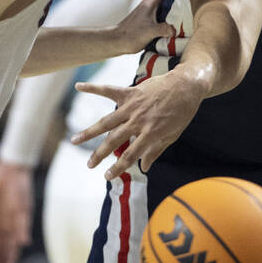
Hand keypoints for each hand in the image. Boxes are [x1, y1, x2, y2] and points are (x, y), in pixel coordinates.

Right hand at [71, 68, 208, 179]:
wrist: (187, 86)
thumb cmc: (182, 112)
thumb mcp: (173, 135)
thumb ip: (156, 150)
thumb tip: (144, 168)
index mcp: (150, 133)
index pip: (130, 155)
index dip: (117, 168)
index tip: (106, 177)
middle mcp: (138, 121)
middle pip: (114, 140)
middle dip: (100, 154)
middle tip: (89, 165)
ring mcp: (133, 106)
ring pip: (107, 121)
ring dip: (89, 131)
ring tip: (74, 140)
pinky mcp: (130, 92)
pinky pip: (108, 90)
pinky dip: (93, 88)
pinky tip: (78, 87)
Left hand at [114, 0, 175, 53]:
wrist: (117, 42)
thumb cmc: (131, 35)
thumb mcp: (150, 32)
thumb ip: (163, 29)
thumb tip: (175, 29)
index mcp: (151, 2)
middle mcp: (151, 3)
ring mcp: (150, 10)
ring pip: (166, 1)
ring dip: (176, 1)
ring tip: (190, 2)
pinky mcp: (150, 18)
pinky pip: (164, 11)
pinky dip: (172, 12)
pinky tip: (179, 17)